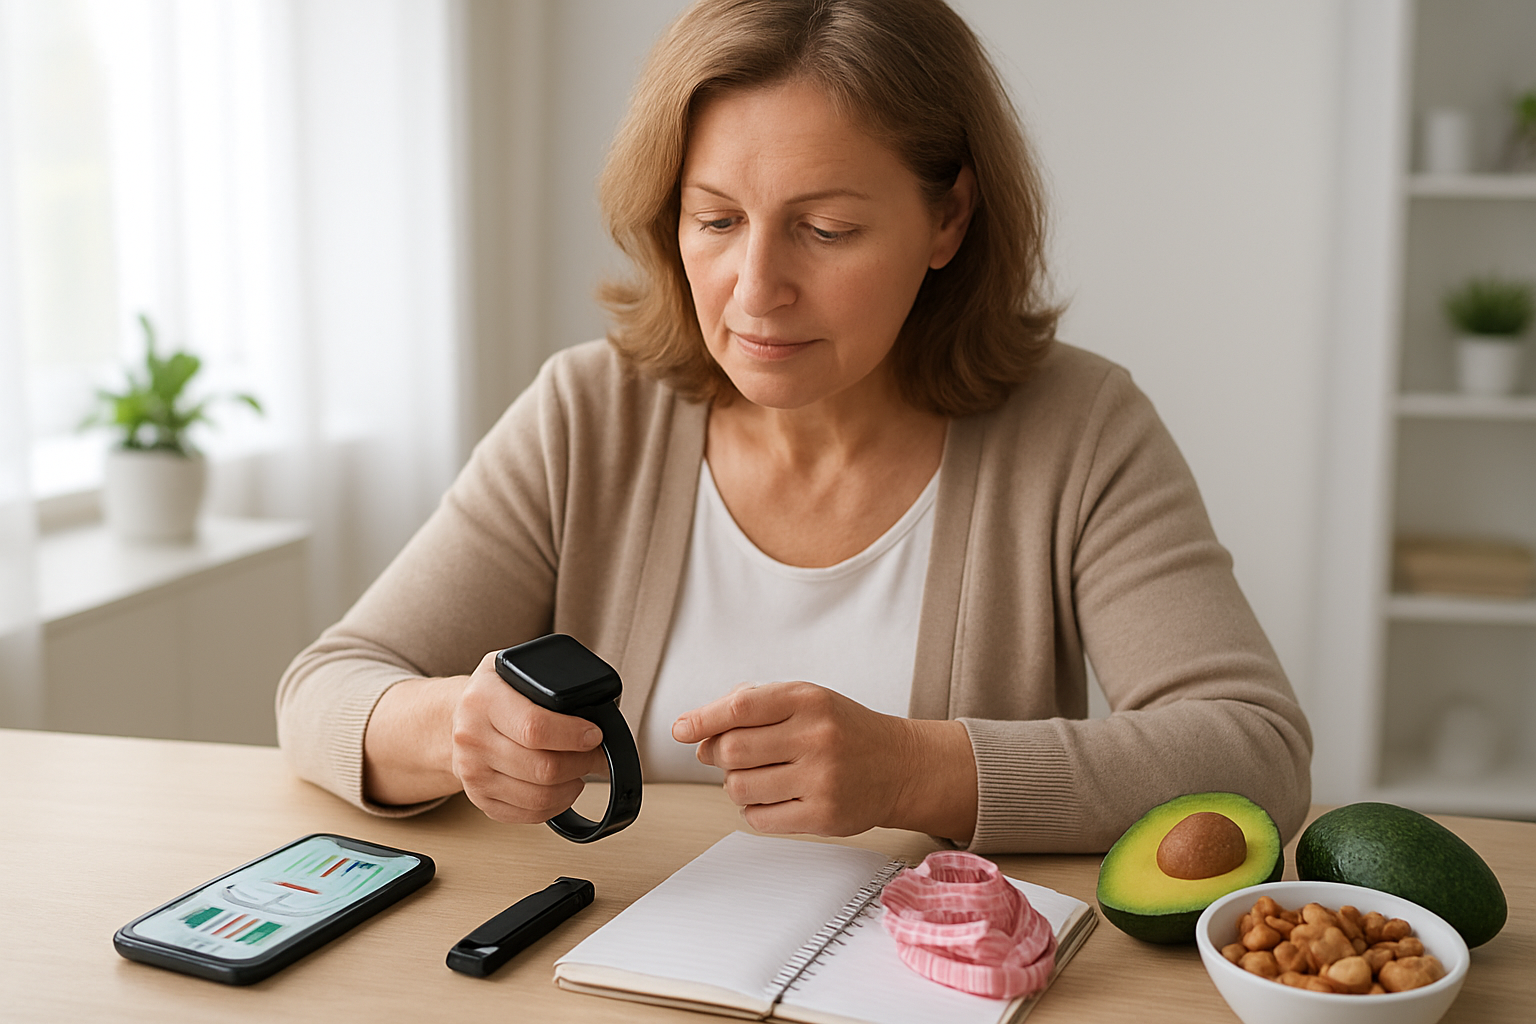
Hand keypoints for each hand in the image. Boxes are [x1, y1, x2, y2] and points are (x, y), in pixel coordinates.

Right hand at [448, 651, 607, 823]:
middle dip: (582, 762)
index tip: (593, 735)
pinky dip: (555, 805)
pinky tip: (562, 787)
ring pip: (539, 796)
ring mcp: (473, 773)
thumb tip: (596, 704)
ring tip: (580, 769)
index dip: (573, 735)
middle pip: (543, 768)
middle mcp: (473, 738)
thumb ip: (549, 677)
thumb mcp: (514, 668)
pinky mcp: (479, 798)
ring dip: (572, 786)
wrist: (456, 718)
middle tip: (595, 753)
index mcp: (484, 699)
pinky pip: (528, 814)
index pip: (535, 728)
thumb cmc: (494, 693)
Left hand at [671, 681, 977, 842]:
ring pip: (739, 787)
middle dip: (716, 754)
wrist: (900, 765)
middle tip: (724, 755)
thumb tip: (698, 730)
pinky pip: (758, 818)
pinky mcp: (823, 816)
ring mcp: (822, 779)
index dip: (702, 718)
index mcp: (808, 700)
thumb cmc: (844, 730)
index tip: (680, 729)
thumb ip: (753, 704)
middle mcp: (817, 737)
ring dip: (735, 784)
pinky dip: (753, 809)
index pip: (740, 707)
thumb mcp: (807, 699)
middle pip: (732, 751)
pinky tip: (773, 797)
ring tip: (758, 776)